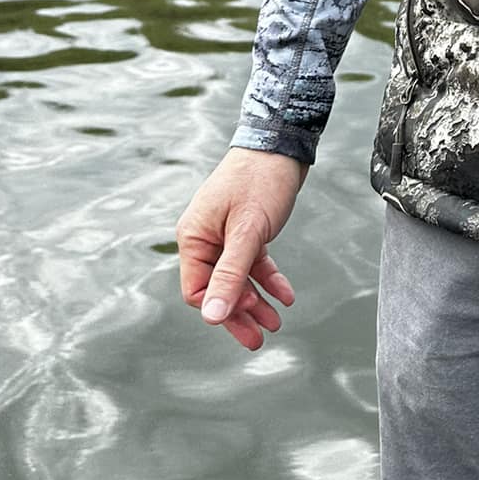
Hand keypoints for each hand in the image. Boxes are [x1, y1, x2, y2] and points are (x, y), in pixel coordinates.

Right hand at [175, 147, 305, 352]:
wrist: (282, 142)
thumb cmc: (261, 181)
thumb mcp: (248, 232)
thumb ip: (231, 275)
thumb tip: (212, 316)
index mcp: (194, 237)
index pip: (196, 289)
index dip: (220, 309)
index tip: (246, 324)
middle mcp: (205, 237)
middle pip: (217, 287)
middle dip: (240, 313)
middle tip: (261, 338)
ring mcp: (225, 233)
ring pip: (237, 278)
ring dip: (256, 300)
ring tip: (276, 322)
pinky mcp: (245, 228)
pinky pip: (252, 262)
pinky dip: (267, 278)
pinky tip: (284, 294)